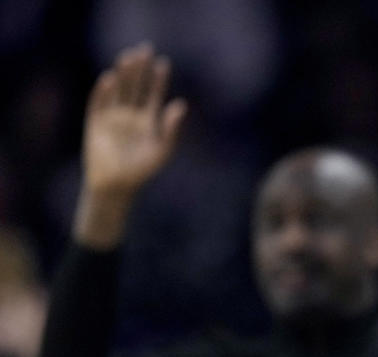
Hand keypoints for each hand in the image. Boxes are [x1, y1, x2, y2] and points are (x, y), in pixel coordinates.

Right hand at [84, 43, 186, 196]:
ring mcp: (112, 118)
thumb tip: (181, 104)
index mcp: (147, 121)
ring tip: (128, 57)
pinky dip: (103, 92)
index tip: (163, 62)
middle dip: (140, 69)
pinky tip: (110, 79)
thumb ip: (171, 129)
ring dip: (123, 74)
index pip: (153, 94)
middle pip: (135, 86)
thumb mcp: (162, 150)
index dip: (158, 79)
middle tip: (145, 49)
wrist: (116, 185)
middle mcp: (130, 115)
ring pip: (118, 90)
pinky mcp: (95, 123)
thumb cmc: (142, 171)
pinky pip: (98, 103)